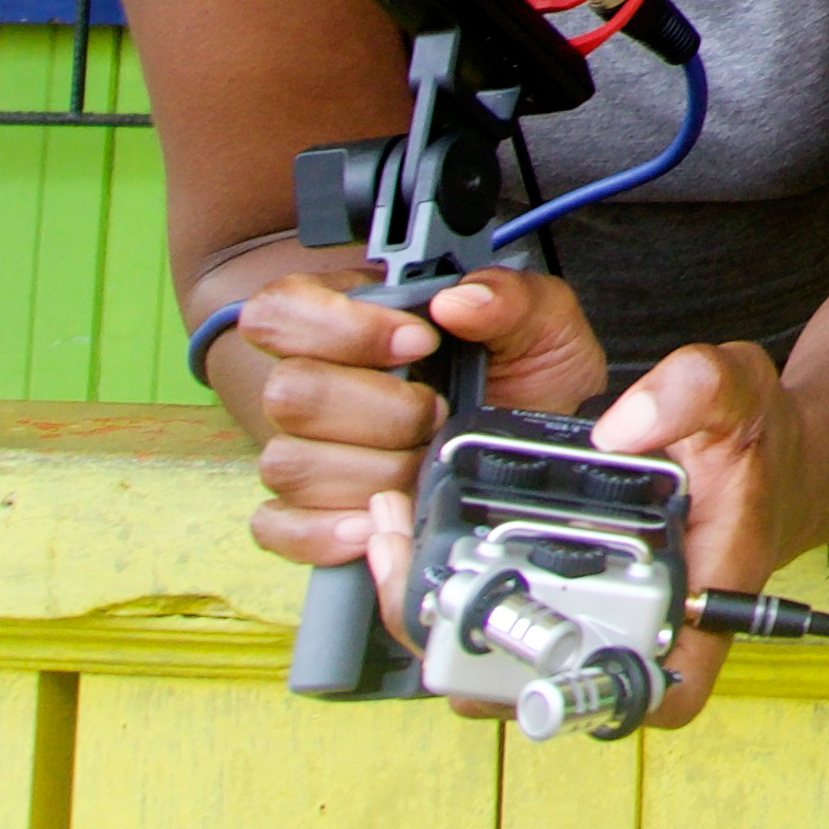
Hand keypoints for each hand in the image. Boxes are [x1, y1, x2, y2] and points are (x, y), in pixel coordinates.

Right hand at [219, 267, 607, 579]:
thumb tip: (459, 302)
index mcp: (347, 318)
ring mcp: (306, 449)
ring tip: (422, 463)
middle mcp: (314, 382)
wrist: (547, 433)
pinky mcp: (312, 511)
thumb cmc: (526, 369)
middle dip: (379, 410)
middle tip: (437, 412)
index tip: (419, 343)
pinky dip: (323, 531)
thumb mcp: (539, 319)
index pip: (282, 312)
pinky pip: (281, 527)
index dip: (340, 329)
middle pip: (288, 394)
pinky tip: (372, 523)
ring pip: (289, 463)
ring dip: (368, 471)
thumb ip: (508, 296)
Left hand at [354, 330, 809, 728]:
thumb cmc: (756, 446)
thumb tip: (619, 428)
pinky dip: (439, 586)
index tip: (532, 647)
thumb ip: (693, 393)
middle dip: (470, 637)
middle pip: (542, 685)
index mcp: (695, 611)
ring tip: (400, 538)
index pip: (655, 697)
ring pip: (497, 659)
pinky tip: (410, 532)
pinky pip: (485, 619)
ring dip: (438, 612)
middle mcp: (636, 635)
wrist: (759, 456)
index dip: (590, 693)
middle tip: (426, 564)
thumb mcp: (741, 395)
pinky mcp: (553, 602)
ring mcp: (588, 625)